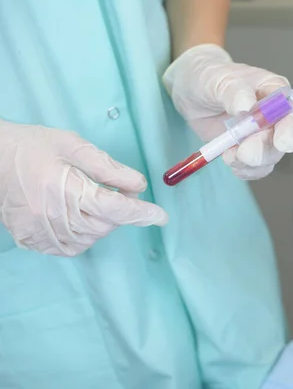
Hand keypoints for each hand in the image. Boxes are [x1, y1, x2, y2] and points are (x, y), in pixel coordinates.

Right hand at [0, 121, 168, 256]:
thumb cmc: (32, 146)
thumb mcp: (73, 145)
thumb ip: (108, 167)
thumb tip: (138, 185)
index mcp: (67, 189)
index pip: (115, 208)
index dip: (142, 213)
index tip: (161, 216)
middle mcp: (54, 216)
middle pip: (106, 224)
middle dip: (120, 210)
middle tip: (116, 190)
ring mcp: (41, 232)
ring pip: (91, 238)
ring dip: (103, 222)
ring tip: (90, 198)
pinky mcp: (31, 240)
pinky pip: (71, 247)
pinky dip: (85, 235)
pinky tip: (79, 216)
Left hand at [163, 44, 292, 179]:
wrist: (192, 92)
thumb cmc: (209, 78)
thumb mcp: (217, 78)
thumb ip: (234, 90)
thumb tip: (246, 105)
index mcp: (274, 91)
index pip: (292, 111)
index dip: (292, 128)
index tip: (283, 143)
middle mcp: (274, 115)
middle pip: (283, 139)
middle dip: (265, 150)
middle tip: (244, 153)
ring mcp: (262, 135)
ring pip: (270, 157)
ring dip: (251, 162)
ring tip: (228, 155)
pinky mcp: (248, 149)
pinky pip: (255, 168)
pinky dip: (243, 169)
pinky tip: (229, 159)